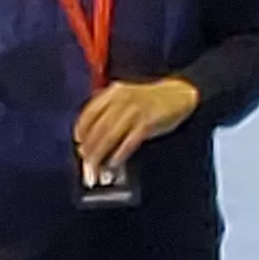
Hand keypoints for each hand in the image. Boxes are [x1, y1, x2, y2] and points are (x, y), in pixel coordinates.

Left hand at [71, 75, 199, 179]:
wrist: (179, 94)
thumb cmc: (150, 100)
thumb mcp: (126, 97)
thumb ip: (109, 112)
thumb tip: (92, 140)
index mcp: (113, 92)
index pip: (89, 113)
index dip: (81, 130)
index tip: (79, 143)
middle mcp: (122, 100)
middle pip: (98, 128)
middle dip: (89, 148)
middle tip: (86, 162)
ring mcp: (135, 111)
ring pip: (110, 136)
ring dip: (101, 154)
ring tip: (97, 167)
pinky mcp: (148, 122)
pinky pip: (129, 142)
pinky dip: (119, 154)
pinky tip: (114, 162)